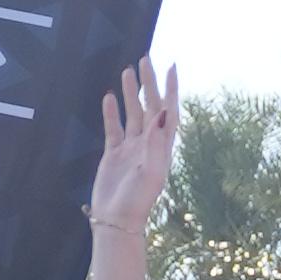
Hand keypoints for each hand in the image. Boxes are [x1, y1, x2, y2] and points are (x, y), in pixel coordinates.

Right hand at [90, 56, 180, 236]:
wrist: (117, 220)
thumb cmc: (138, 200)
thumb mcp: (151, 171)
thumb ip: (156, 142)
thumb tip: (163, 112)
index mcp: (161, 147)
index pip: (170, 111)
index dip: (172, 89)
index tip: (172, 67)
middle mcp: (148, 144)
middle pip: (151, 107)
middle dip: (149, 83)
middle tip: (145, 59)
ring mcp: (130, 148)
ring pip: (132, 114)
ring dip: (131, 93)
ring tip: (127, 71)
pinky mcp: (113, 155)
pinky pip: (113, 128)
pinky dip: (111, 113)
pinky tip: (108, 97)